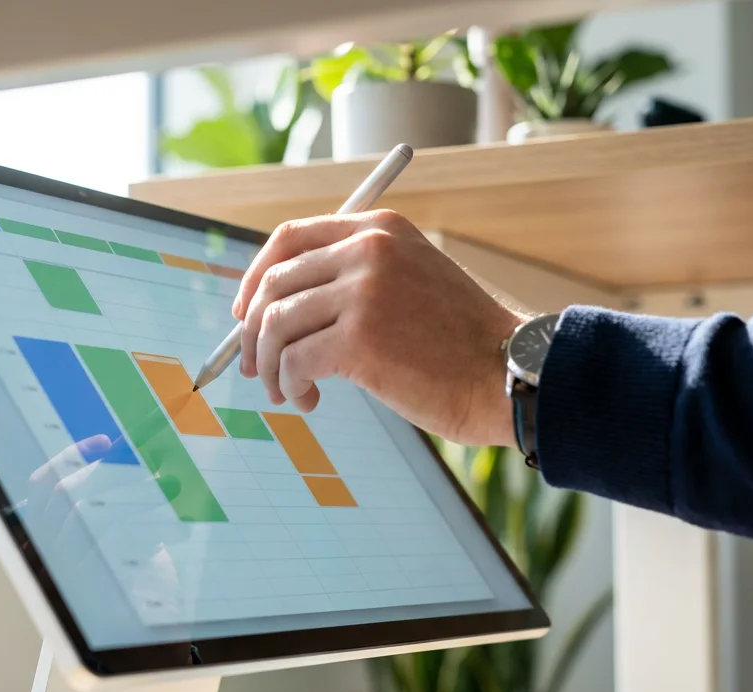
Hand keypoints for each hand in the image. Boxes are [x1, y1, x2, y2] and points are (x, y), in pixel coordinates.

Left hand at [232, 210, 524, 445]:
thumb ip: (353, 278)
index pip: (289, 238)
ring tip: (287, 391)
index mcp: (379, 229)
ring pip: (274, 325)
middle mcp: (368, 250)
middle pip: (273, 283)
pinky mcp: (359, 339)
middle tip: (255, 369)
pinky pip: (292, 361)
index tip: (244, 314)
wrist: (507, 375)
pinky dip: (290, 386)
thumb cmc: (459, 344)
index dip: (255, 277)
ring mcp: (363, 292)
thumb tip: (274, 309)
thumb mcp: (410, 282)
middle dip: (252, 332)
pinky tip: (308, 401)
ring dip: (269, 366)